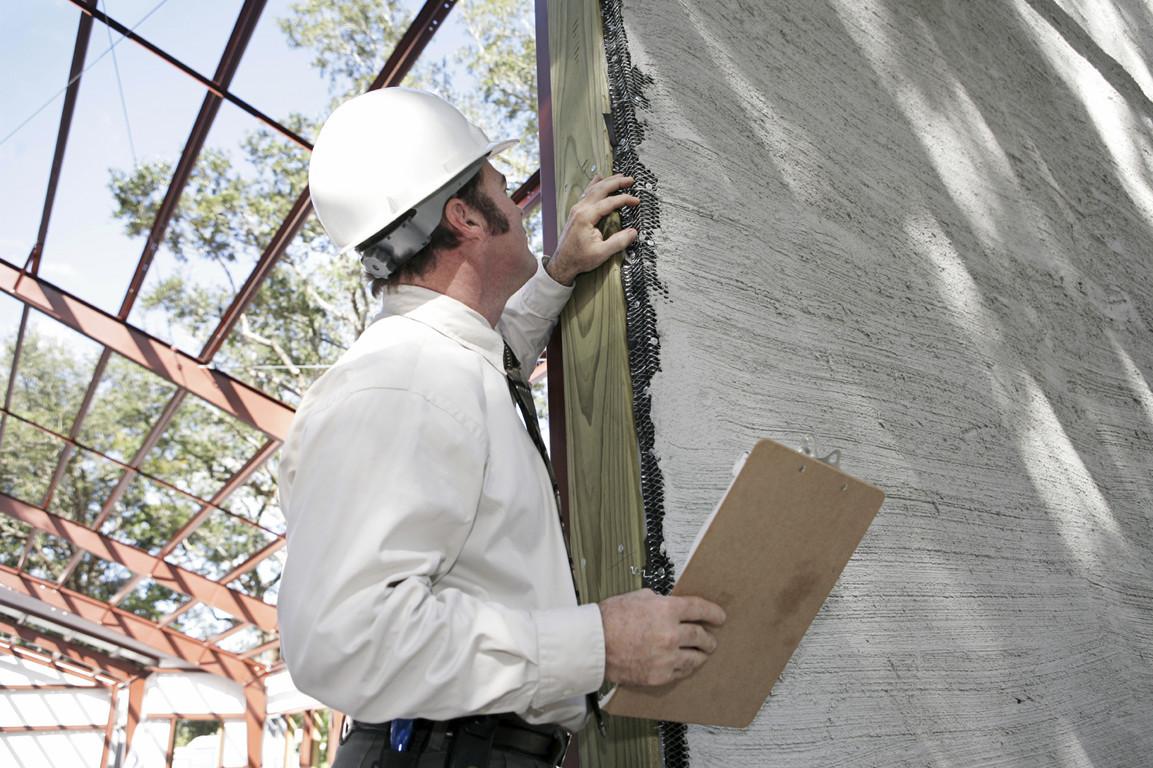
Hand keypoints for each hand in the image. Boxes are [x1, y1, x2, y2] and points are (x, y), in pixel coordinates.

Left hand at [547, 174, 639, 284]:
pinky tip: (599, 180)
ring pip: (593, 189)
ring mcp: (576, 209)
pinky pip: (587, 193)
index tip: (636, 201)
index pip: (609, 202)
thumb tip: (633, 232)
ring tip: (619, 176)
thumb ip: (619, 242)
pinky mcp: (576, 212)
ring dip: (607, 181)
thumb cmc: (579, 259)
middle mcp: (580, 209)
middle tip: (630, 180)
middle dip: (616, 182)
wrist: (562, 263)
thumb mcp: (602, 253)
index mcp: (586, 217)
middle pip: (600, 189)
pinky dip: (595, 185)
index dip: (625, 199)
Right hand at [599, 588, 725, 686]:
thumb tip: (669, 604)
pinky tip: (685, 663)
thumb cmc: (610, 619)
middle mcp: (671, 633)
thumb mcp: (637, 597)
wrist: (594, 644)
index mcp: (666, 609)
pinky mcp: (660, 675)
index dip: (714, 613)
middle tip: (711, 638)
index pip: (700, 609)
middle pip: (702, 635)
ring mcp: (667, 656)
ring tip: (702, 653)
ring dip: (702, 654)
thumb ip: (659, 601)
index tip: (719, 617)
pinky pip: (682, 672)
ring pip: (696, 657)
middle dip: (709, 637)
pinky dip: (686, 666)